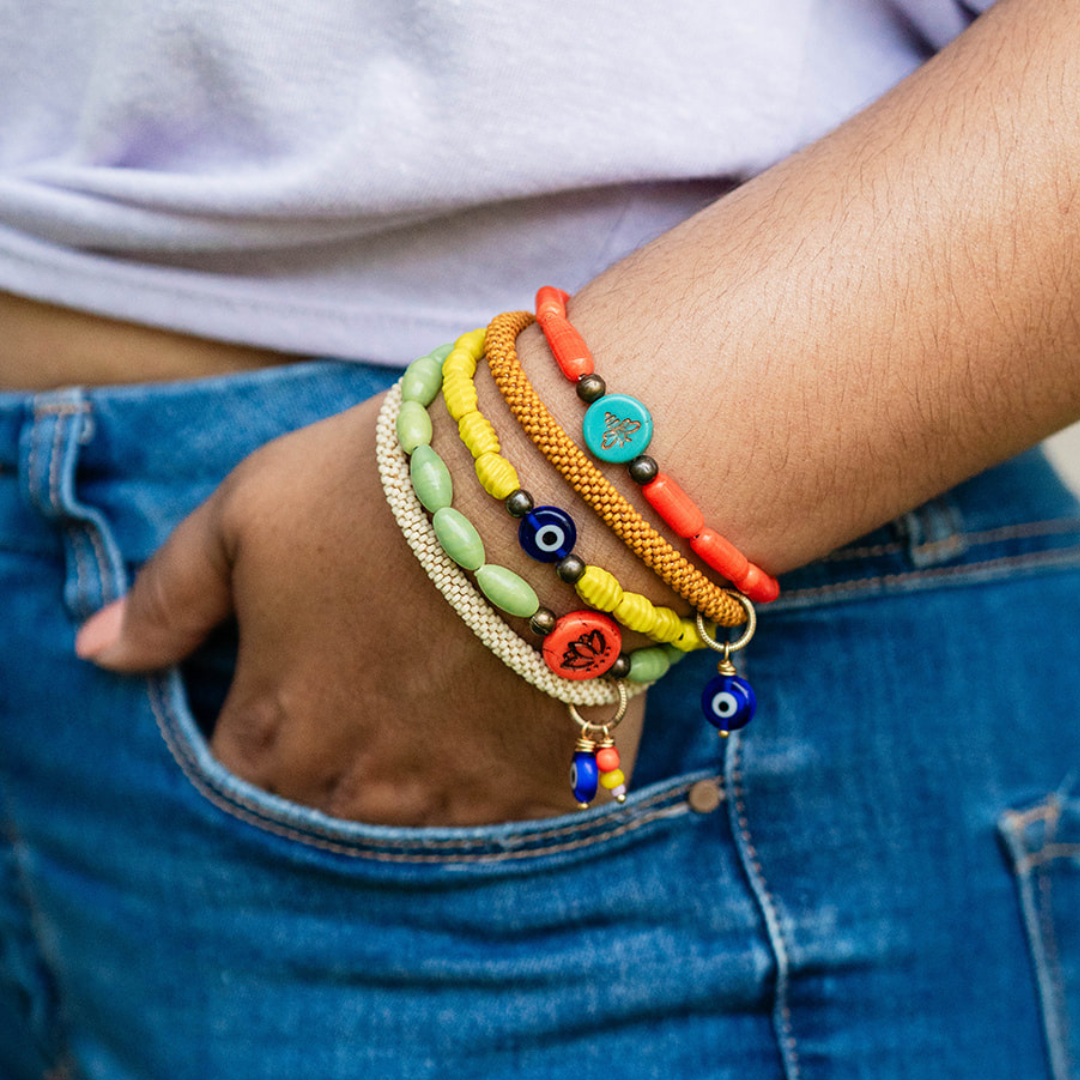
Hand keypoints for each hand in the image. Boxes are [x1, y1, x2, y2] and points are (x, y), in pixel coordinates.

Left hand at [74, 392, 643, 826]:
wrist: (543, 484)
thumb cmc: (379, 485)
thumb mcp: (248, 512)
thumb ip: (167, 595)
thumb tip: (98, 654)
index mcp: (274, 734)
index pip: (239, 775)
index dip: (267, 723)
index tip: (304, 674)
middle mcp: (357, 790)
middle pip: (326, 807)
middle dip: (341, 753)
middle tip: (383, 673)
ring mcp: (455, 800)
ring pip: (415, 820)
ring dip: (419, 771)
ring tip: (447, 689)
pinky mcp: (544, 790)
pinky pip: (509, 817)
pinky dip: (503, 777)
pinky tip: (509, 712)